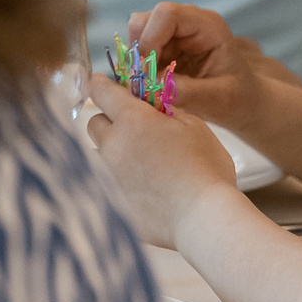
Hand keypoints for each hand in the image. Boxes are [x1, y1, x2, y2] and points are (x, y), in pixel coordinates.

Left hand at [83, 77, 237, 245]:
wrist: (203, 218)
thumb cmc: (206, 168)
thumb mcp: (195, 128)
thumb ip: (170, 113)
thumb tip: (156, 111)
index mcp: (133, 120)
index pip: (102, 92)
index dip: (100, 85)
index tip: (100, 84)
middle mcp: (113, 145)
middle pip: (94, 124)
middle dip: (109, 121)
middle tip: (132, 129)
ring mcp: (107, 176)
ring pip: (96, 156)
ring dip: (111, 153)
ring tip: (138, 165)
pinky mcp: (109, 202)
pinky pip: (104, 185)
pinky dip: (117, 182)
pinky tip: (139, 191)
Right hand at [121, 3, 268, 125]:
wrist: (241, 101)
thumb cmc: (236, 97)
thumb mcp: (218, 99)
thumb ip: (189, 92)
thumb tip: (156, 84)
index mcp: (207, 26)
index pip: (167, 14)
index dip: (150, 38)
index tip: (148, 69)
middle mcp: (188, 22)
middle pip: (145, 20)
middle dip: (139, 50)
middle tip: (145, 79)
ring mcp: (174, 33)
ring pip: (137, 33)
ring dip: (137, 59)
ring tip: (150, 82)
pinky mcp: (164, 46)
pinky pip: (139, 49)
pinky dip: (138, 66)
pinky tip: (152, 83)